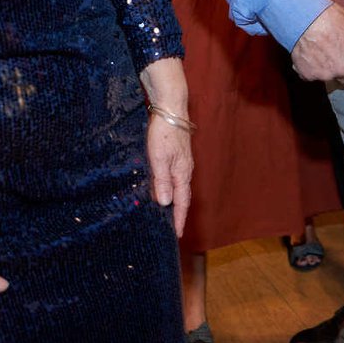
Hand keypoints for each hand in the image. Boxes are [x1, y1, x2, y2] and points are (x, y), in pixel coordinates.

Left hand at [140, 58, 194, 236]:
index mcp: (182, 172)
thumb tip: (165, 203)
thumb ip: (162, 181)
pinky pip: (171, 177)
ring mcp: (180, 161)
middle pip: (181, 196)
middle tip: (169, 228)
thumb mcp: (160, 158)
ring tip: (163, 213)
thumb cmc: (165, 132)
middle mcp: (184, 169)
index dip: (178, 218)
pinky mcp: (174, 154)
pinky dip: (167, 188)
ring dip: (171, 200)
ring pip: (176, 186)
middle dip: (176, 212)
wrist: (171, 108)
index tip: (176, 234)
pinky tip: (159, 189)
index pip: (182, 202)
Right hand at [291, 3, 343, 84]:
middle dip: (343, 69)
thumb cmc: (329, 16)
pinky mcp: (307, 75)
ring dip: (326, 69)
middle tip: (334, 53)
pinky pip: (311, 76)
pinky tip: (309, 54)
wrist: (303, 16)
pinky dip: (310, 68)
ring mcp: (324, 74)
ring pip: (329, 78)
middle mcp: (343, 70)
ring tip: (320, 51)